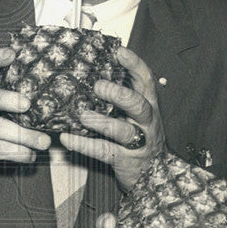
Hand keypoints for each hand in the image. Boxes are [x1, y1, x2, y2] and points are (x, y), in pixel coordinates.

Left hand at [60, 47, 164, 189]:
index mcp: (149, 106)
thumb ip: (126, 95)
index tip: (120, 52)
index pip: (146, 81)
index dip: (134, 65)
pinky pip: (103, 151)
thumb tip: (99, 71)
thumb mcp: (139, 114)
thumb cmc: (142, 137)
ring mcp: (138, 143)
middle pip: (138, 105)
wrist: (158, 175)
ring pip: (122, 130)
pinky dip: (83, 144)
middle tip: (98, 86)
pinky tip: (67, 138)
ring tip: (82, 114)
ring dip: (101, 121)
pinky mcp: (125, 160)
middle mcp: (147, 123)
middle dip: (119, 94)